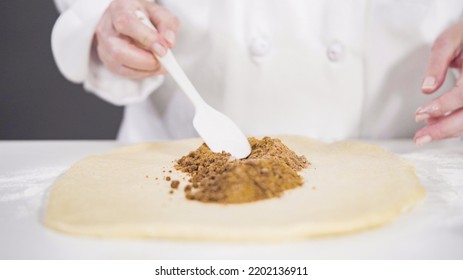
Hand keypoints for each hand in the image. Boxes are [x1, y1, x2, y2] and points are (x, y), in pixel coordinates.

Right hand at [94, 0, 178, 78]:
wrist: (130, 18)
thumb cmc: (143, 15)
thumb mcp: (159, 14)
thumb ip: (167, 25)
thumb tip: (168, 43)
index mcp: (119, 10)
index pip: (126, 24)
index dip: (146, 38)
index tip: (163, 50)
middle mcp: (106, 29)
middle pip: (119, 51)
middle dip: (145, 61)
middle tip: (163, 61)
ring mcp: (104, 47)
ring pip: (121, 66)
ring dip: (146, 70)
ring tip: (160, 65)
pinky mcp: (108, 61)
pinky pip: (125, 73)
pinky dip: (142, 73)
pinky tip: (152, 67)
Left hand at [414, 21, 462, 145]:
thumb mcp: (448, 41)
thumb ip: (437, 63)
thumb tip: (426, 88)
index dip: (443, 106)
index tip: (420, 113)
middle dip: (443, 130)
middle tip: (419, 138)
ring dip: (447, 131)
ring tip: (423, 133)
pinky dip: (454, 126)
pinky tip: (435, 123)